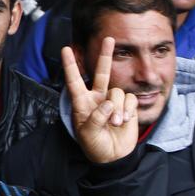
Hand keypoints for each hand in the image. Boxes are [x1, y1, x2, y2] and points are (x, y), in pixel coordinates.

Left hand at [63, 37, 138, 163]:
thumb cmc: (94, 145)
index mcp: (82, 102)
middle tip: (109, 39)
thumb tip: (108, 103)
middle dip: (105, 56)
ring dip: (117, 108)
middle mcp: (97, 98)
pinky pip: (130, 100)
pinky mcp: (127, 107)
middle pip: (102, 73)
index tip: (65, 49)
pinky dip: (128, 110)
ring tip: (115, 123)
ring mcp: (113, 102)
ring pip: (117, 92)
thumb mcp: (87, 134)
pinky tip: (124, 121)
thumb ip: (96, 118)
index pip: (74, 80)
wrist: (113, 156)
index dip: (70, 65)